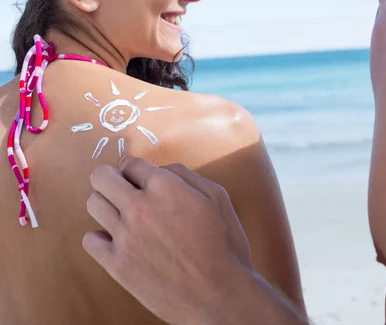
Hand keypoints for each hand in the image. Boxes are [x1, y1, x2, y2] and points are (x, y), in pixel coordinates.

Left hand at [83, 157, 253, 324]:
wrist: (219, 295)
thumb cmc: (222, 244)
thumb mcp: (215, 196)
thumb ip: (184, 175)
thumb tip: (159, 169)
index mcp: (164, 186)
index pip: (129, 163)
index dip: (135, 169)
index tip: (138, 178)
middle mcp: (140, 206)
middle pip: (101, 176)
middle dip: (111, 178)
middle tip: (122, 189)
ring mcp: (125, 236)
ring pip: (93, 204)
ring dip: (106, 204)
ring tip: (121, 215)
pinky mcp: (117, 265)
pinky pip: (90, 240)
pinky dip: (101, 238)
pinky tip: (118, 241)